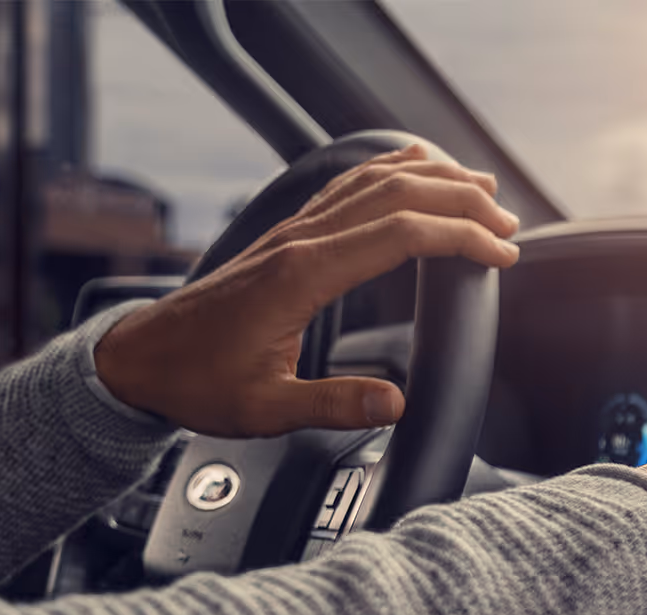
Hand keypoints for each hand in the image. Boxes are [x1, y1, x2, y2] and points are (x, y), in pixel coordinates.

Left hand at [93, 144, 520, 437]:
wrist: (138, 360)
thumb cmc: (196, 383)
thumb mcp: (264, 410)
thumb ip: (332, 405)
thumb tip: (395, 405)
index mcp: (303, 275)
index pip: (401, 234)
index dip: (460, 237)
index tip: (502, 252)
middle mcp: (301, 240)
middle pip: (397, 194)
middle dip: (461, 200)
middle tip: (508, 222)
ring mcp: (292, 231)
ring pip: (374, 180)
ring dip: (433, 178)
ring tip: (482, 188)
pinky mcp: (287, 235)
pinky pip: (349, 186)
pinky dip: (393, 172)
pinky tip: (415, 172)